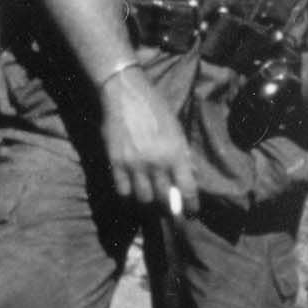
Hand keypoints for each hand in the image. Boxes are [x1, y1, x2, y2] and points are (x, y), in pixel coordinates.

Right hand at [100, 65, 199, 215]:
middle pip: (165, 200)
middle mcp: (156, 162)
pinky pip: (122, 191)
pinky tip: (132, 191)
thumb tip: (190, 177)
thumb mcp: (176, 129)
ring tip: (151, 201)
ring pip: (143, 199)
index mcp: (175, 153)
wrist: (124, 94)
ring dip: (149, 203)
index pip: (187, 190)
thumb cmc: (155, 108)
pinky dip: (129, 195)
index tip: (192, 212)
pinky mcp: (115, 162)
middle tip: (172, 213)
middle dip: (170, 210)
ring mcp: (134, 164)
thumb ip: (182, 154)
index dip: (191, 206)